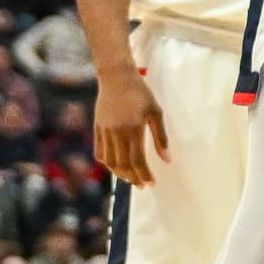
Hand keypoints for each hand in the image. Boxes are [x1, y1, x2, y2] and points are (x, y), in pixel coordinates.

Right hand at [94, 69, 168, 188]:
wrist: (116, 78)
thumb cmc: (141, 93)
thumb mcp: (156, 112)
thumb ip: (160, 137)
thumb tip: (166, 159)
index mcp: (133, 130)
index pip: (137, 160)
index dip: (144, 175)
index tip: (151, 184)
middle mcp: (116, 133)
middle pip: (123, 164)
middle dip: (134, 178)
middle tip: (143, 185)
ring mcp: (104, 131)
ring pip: (110, 161)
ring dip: (120, 173)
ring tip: (131, 178)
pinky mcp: (97, 129)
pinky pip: (100, 152)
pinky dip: (107, 163)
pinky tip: (116, 166)